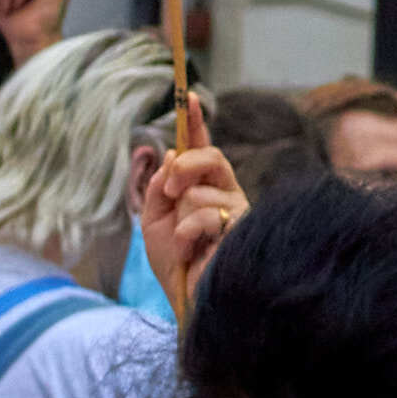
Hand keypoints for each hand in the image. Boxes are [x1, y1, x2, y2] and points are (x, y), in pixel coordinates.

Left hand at [140, 93, 246, 318]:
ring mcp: (238, 210)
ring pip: (200, 191)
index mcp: (203, 189)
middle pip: (209, 156)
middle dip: (184, 168)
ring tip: (184, 244)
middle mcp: (225, 194)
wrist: (189, 302)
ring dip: (181, 218)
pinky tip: (192, 251)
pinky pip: (205, 214)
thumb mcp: (153, 223)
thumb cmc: (175, 267)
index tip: (188, 95)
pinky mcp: (243, 228)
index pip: (200, 149)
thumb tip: (173, 154)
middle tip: (170, 191)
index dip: (195, 122)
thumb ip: (158, 189)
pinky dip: (187, 233)